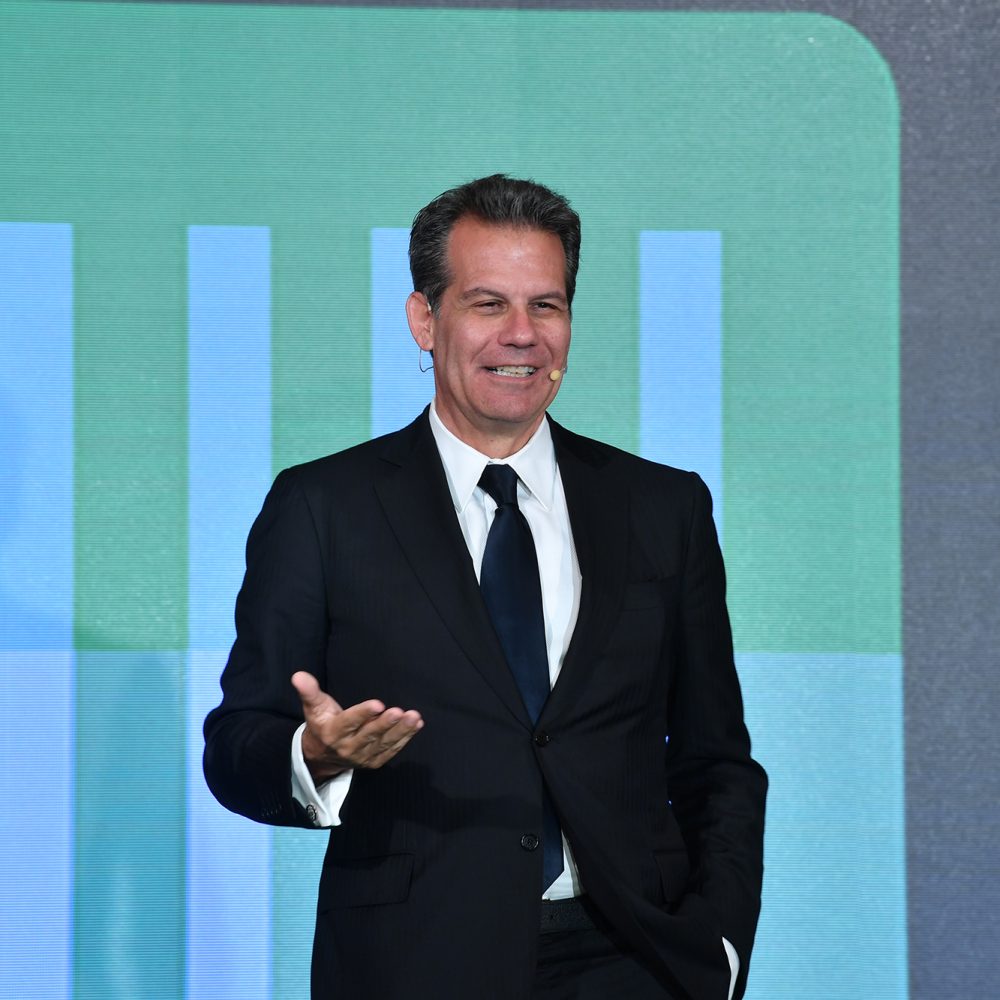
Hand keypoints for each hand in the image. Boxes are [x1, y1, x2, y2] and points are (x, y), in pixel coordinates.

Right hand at [291, 671, 423, 783]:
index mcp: (333, 732)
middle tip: (400, 712)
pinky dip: (405, 739)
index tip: (378, 704)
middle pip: (369, 735)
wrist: (321, 757)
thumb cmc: (322, 723)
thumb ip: (309, 691)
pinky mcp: (374, 761)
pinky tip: (416, 725)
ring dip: (401, 731)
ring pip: (383, 743)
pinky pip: (391, 750)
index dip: (363, 714)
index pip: (349, 723)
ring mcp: (362, 756)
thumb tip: (298, 675)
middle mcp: (348, 747)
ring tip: (414, 717)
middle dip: (385, 724)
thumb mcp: (313, 707)